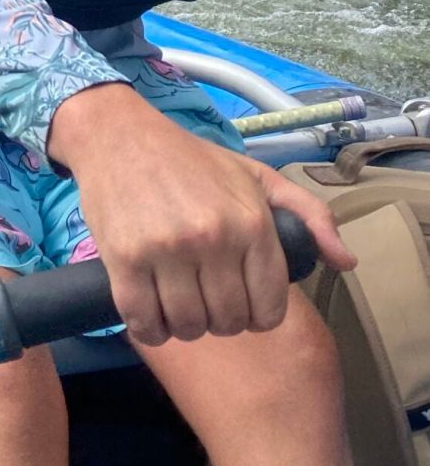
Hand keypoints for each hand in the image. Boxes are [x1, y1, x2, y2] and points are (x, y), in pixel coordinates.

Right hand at [50, 84, 355, 347]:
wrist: (119, 135)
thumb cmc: (190, 159)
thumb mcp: (256, 175)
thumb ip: (308, 215)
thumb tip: (346, 262)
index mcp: (252, 223)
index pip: (269, 309)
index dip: (257, 317)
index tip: (240, 305)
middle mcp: (214, 239)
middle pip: (227, 322)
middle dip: (220, 321)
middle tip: (205, 301)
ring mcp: (167, 251)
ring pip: (187, 326)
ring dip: (183, 326)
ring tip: (178, 306)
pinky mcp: (124, 259)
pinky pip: (143, 321)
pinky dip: (149, 330)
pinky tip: (150, 316)